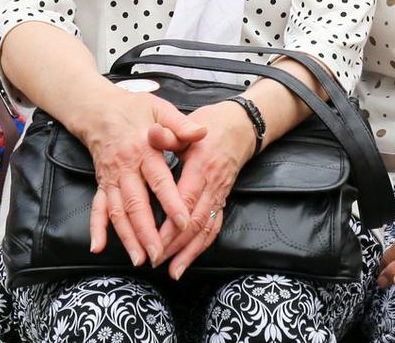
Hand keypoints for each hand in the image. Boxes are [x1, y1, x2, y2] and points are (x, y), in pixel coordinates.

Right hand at [73, 89, 203, 265]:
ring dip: (127, 237)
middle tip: (159, 254)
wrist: (98, 108)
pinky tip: (97, 247)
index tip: (183, 222)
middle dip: (147, 232)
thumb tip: (202, 132)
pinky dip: (96, 228)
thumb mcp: (160, 109)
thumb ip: (180, 124)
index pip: (160, 180)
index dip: (171, 202)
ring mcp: (111, 178)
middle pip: (136, 203)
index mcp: (143, 149)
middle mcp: (125, 168)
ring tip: (139, 259)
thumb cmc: (134, 108)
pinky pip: (97, 208)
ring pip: (117, 212)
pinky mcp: (102, 183)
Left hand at [153, 102, 257, 276]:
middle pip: (195, 221)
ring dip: (190, 252)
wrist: (241, 126)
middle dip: (176, 244)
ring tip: (174, 271)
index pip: (187, 200)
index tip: (156, 239)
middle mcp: (212, 185)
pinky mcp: (222, 200)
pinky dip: (202, 246)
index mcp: (201, 166)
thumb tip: (152, 133)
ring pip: (206, 229)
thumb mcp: (188, 124)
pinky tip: (189, 260)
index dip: (173, 222)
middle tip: (155, 260)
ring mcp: (219, 195)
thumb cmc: (211, 125)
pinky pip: (214, 227)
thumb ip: (169, 133)